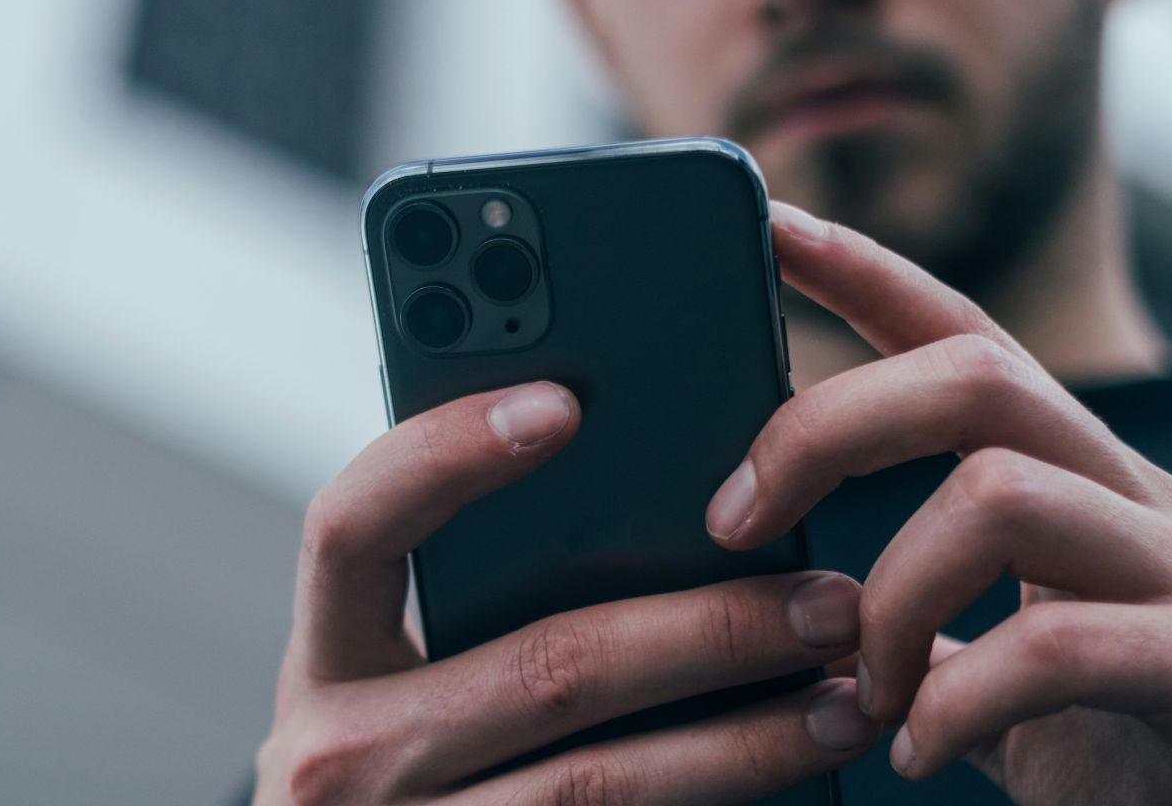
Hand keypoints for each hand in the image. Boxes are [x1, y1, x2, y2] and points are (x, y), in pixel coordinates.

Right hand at [254, 381, 881, 804]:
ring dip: (749, 740)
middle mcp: (341, 758)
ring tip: (848, 697)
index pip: (352, 526)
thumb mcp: (396, 686)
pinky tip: (796, 783)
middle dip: (709, 626)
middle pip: (545, 665)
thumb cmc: (405, 773)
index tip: (565, 404)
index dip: (447, 453)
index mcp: (323, 662)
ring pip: (603, 782)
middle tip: (828, 598)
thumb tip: (641, 479)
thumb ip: (468, 597)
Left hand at [703, 201, 1171, 805]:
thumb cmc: (1161, 760)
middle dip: (828, 426)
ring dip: (888, 598)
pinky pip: (1058, 646)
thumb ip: (939, 630)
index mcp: (1085, 485)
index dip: (866, 273)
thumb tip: (810, 616)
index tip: (768, 224)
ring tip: (862, 692)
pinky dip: (958, 700)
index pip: (967, 338)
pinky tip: (920, 750)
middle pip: (974, 377)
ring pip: (1000, 493)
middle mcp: (1141, 501)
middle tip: (733, 519)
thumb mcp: (1022, 678)